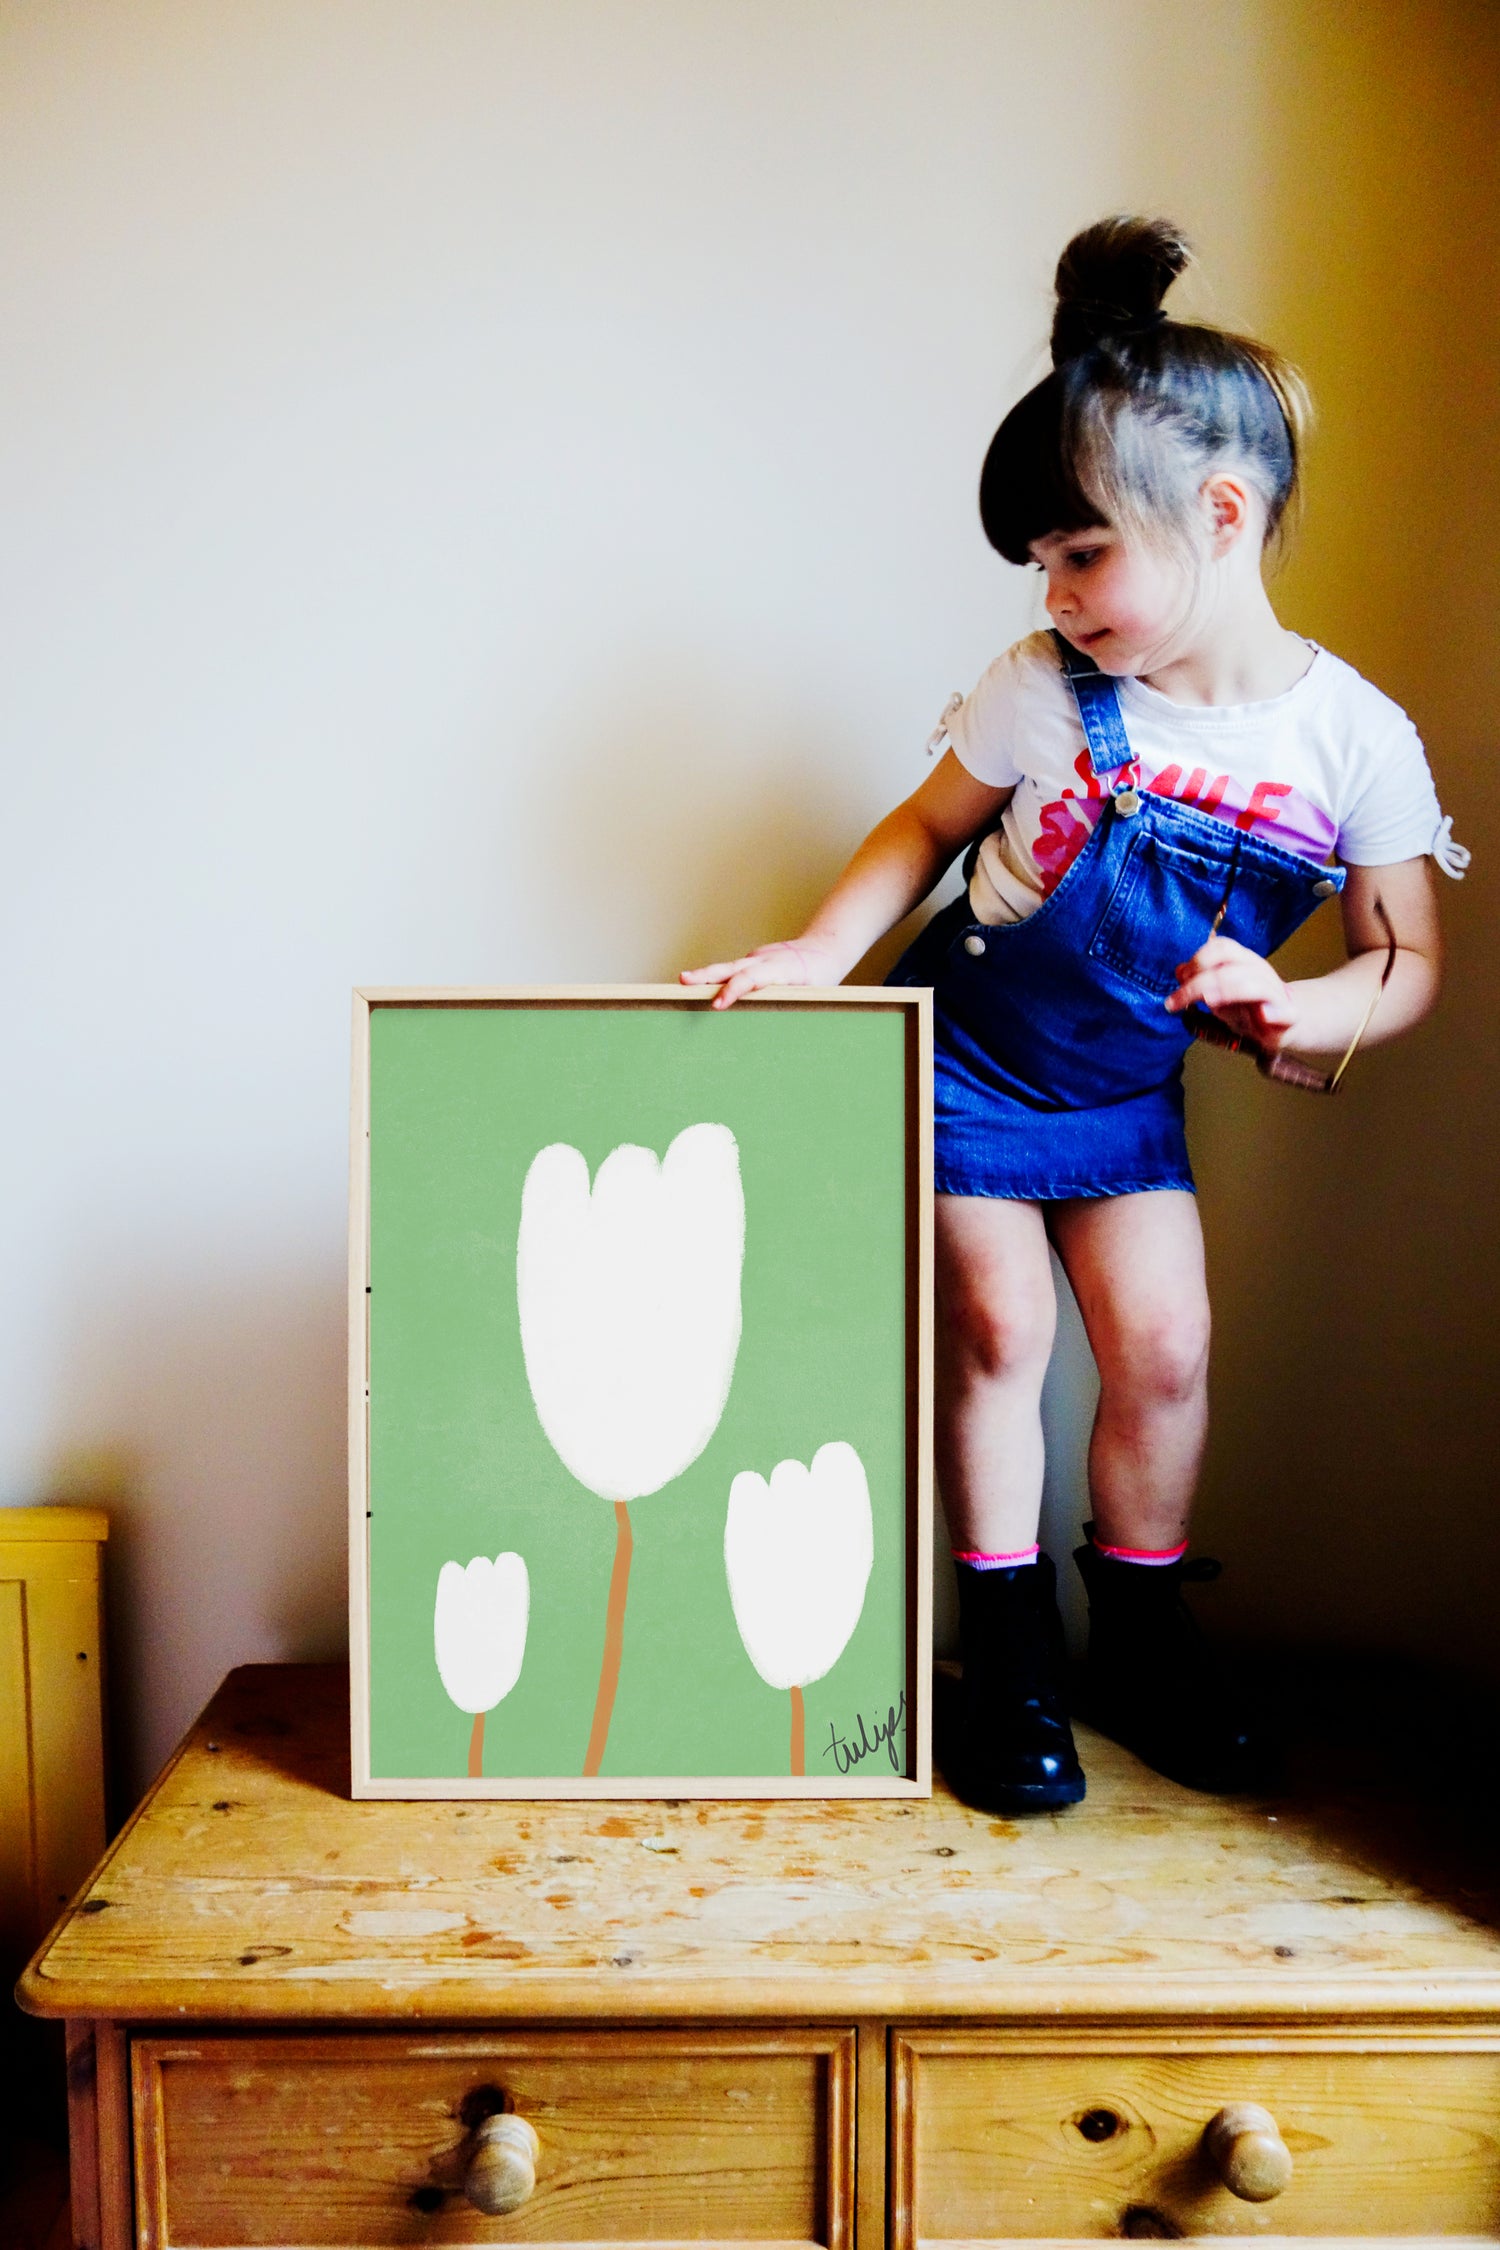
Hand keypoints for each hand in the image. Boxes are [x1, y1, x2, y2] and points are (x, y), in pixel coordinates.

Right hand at [680, 937, 841, 1009]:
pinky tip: (699, 988)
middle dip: (706, 976)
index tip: (717, 1005)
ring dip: (704, 976)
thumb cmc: (821, 976)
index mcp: (781, 968)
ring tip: (683, 981)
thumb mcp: (813, 994)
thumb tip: (778, 1039)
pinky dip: (715, 979)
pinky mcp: (752, 962)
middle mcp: (764, 960)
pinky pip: (732, 971)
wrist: (825, 948)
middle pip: (731, 967)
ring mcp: (756, 959)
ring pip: (727, 967)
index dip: (733, 991)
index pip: (751, 978)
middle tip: (683, 981)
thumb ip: (792, 1005)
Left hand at [1165, 933, 1298, 1051]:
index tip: (1180, 980)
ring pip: (1251, 986)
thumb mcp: (1221, 995)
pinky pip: (1286, 1012)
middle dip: (1198, 981)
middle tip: (1176, 1001)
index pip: (1222, 947)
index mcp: (1244, 961)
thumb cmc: (1250, 1008)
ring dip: (1225, 992)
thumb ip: (1202, 983)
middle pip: (1229, 966)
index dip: (1198, 959)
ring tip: (1207, 1001)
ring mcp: (1276, 993)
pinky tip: (1263, 1015)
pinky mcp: (1289, 1015)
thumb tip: (1179, 971)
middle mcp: (1260, 971)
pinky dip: (1274, 1013)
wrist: (1288, 1022)